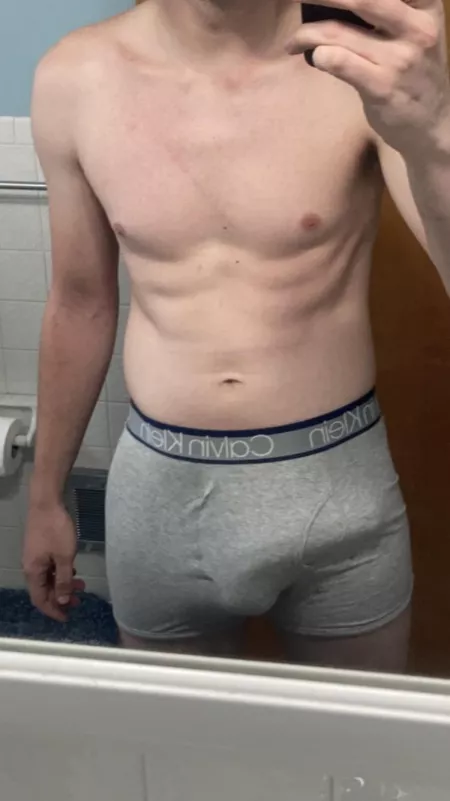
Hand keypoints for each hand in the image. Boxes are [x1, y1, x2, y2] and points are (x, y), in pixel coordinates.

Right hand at [23, 503, 84, 621]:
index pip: (40, 600)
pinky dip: (61, 573)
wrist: (46, 502)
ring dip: (63, 585)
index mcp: (33, 572)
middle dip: (60, 598)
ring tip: (81, 586)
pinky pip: (49, 567)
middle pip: (44, 590)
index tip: (66, 617)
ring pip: (48, 578)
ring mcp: (35, 557)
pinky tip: (73, 571)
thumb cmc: (56, 530)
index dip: (53, 611)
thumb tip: (61, 600)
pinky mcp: (40, 548)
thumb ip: (63, 580)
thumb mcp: (65, 557)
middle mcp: (30, 567)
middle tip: (78, 602)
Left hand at [287, 0, 449, 153]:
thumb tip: (337, 4)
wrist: (432, 123)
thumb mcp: (414, 31)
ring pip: (339, 32)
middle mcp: (416, 27)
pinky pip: (340, 62)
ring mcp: (399, 58)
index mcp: (425, 6)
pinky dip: (319, 56)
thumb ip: (387, 13)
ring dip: (306, 34)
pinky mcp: (382, 86)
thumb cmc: (414, 73)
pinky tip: (314, 58)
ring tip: (294, 41)